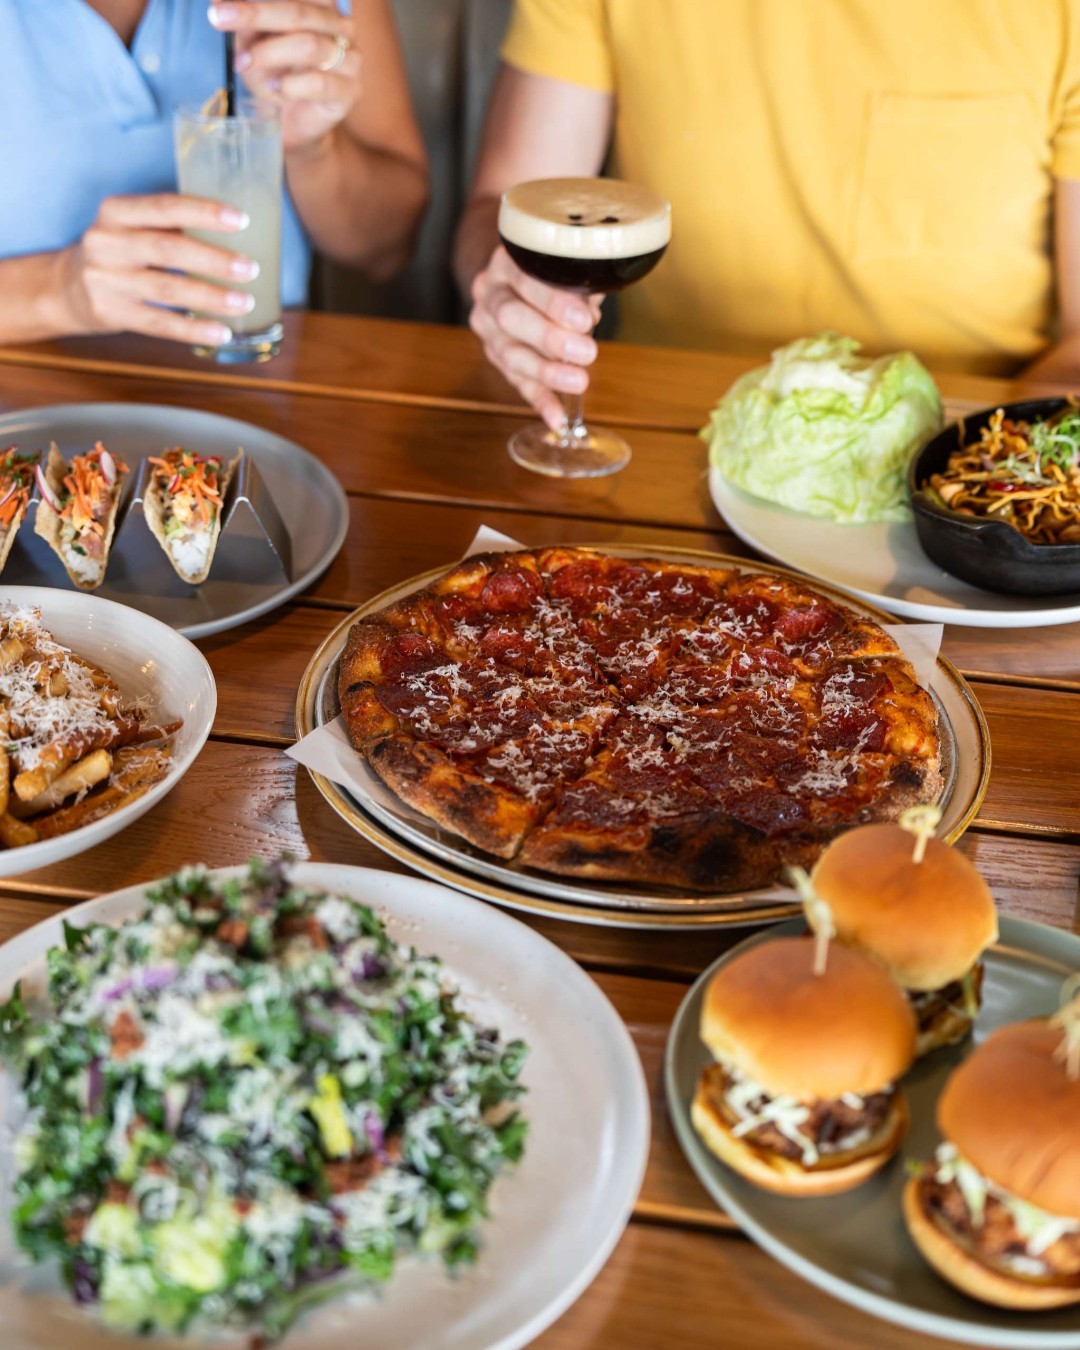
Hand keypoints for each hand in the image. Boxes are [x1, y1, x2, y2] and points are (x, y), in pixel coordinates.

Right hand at [60, 194, 258, 346]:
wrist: (67, 287)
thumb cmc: (118, 253)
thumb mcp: (132, 228)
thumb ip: (170, 227)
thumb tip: (237, 233)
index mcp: (115, 211)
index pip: (164, 207)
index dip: (204, 212)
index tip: (241, 219)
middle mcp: (105, 242)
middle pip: (168, 249)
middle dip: (214, 260)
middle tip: (250, 268)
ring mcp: (105, 280)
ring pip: (166, 289)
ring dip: (211, 297)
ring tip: (245, 302)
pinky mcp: (110, 313)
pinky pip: (159, 323)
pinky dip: (193, 329)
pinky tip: (220, 332)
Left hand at [209, 1, 360, 153]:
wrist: (292, 124)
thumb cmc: (276, 76)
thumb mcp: (254, 41)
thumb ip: (247, 21)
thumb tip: (219, 3)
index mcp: (321, 5)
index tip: (222, 0)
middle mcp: (341, 26)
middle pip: (299, 12)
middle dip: (255, 13)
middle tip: (218, 17)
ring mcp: (351, 58)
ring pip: (309, 45)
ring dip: (269, 53)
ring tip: (243, 64)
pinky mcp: (350, 91)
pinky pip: (319, 83)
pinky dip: (290, 85)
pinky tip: (275, 88)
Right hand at [469, 246, 601, 431]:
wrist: (518, 275)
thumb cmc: (551, 269)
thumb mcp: (566, 267)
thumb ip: (578, 287)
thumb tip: (587, 318)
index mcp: (506, 261)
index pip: (525, 279)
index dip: (554, 302)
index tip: (584, 320)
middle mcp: (489, 292)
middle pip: (510, 317)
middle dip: (550, 339)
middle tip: (586, 353)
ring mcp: (486, 326)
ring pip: (509, 353)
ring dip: (546, 372)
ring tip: (578, 382)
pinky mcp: (493, 354)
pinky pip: (515, 380)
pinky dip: (539, 399)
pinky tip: (557, 417)